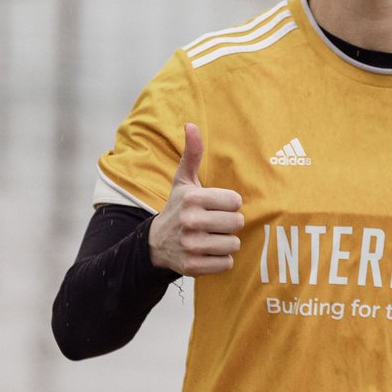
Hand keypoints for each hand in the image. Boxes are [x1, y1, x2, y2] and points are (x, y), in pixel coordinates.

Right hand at [148, 124, 243, 275]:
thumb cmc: (178, 207)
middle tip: (215, 224)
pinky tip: (208, 252)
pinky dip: (221, 260)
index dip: (230, 204)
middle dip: (230, 224)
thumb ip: (192, 154)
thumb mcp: (183, 181)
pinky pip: (226, 264)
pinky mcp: (192, 267)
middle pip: (237, 223)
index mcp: (192, 199)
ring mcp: (190, 246)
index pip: (235, 202)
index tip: (217, 206)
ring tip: (212, 238)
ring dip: (227, 242)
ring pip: (233, 244)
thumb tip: (191, 124)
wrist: (155, 244)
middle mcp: (190, 222)